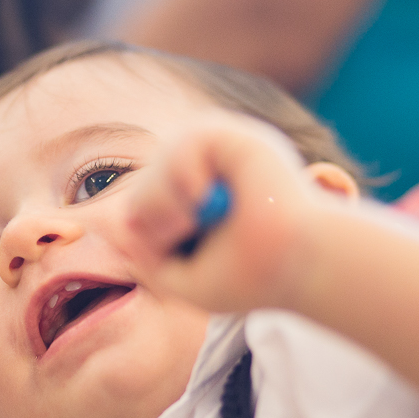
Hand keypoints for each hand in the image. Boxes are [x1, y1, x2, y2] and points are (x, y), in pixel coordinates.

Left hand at [125, 116, 320, 313]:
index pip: (146, 197)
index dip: (143, 217)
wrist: (295, 267)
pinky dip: (183, 174)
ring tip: (190, 218)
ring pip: (162, 160)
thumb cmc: (250, 277)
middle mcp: (213, 172)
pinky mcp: (239, 137)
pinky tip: (203, 196)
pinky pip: (187, 142)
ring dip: (163, 196)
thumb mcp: (184, 280)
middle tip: (180, 229)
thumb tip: (123, 224)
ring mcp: (227, 153)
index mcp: (202, 200)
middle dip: (150, 207)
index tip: (169, 241)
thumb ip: (146, 258)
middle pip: (148, 177)